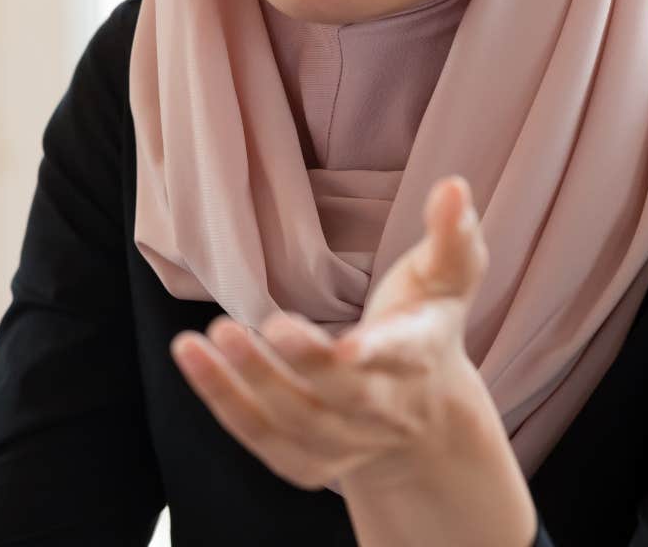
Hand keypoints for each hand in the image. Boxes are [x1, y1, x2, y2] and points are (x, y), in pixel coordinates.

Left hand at [170, 178, 534, 544]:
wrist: (425, 417)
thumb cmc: (425, 325)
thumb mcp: (447, 279)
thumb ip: (451, 235)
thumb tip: (454, 186)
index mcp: (419, 355)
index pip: (400, 356)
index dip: (374, 354)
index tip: (346, 346)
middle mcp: (385, 407)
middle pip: (343, 395)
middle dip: (298, 367)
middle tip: (243, 329)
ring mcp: (347, 441)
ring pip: (296, 422)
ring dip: (247, 385)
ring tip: (202, 340)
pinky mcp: (309, 461)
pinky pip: (263, 439)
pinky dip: (224, 403)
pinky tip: (193, 359)